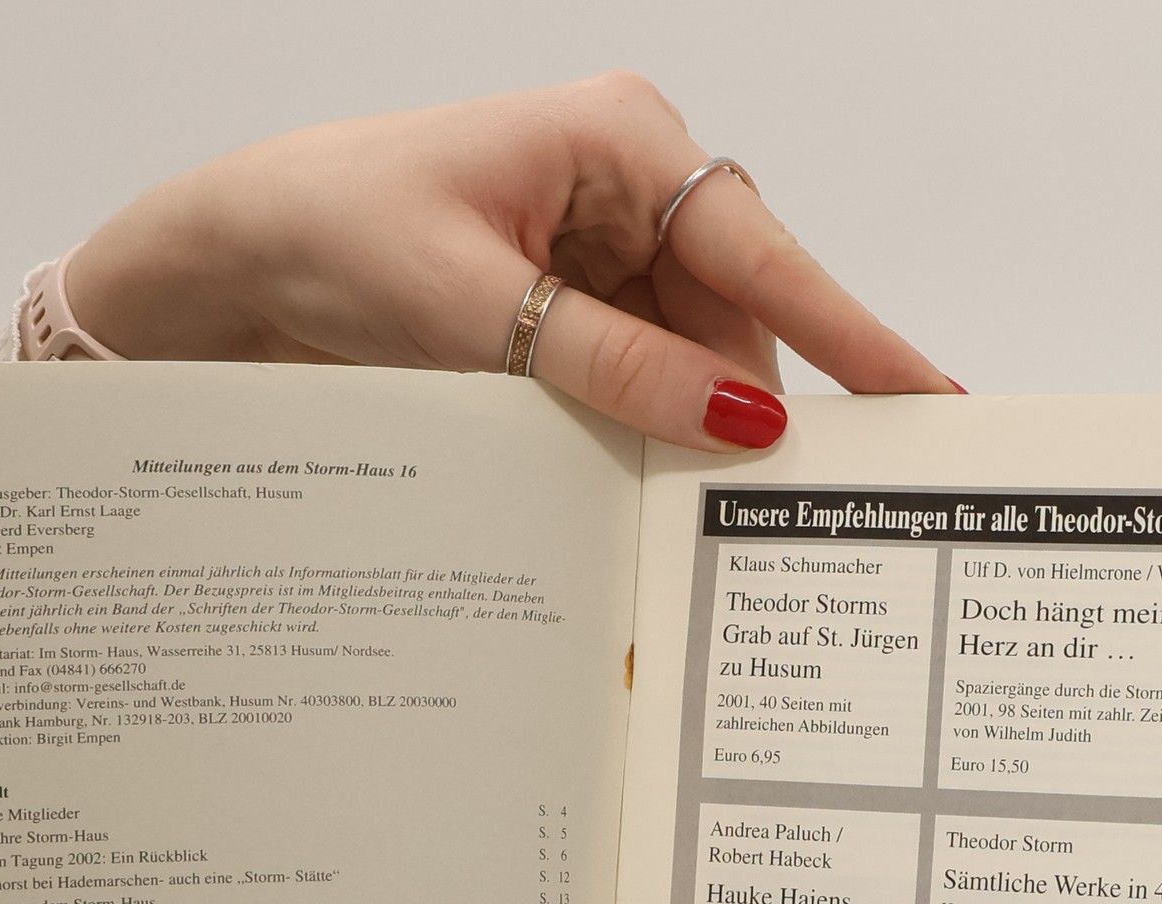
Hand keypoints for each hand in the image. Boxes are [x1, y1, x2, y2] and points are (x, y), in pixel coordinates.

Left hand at [66, 72, 960, 448]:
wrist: (237, 260)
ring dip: (688, 429)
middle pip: (738, 314)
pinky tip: (636, 476)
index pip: (762, 250)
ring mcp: (605, 245)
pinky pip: (643, 373)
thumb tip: (739, 422)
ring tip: (684, 505)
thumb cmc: (332, 231)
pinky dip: (644, 427)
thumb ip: (613, 365)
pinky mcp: (576, 302)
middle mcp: (629, 185)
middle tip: (782, 505)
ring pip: (694, 356)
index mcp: (619, 139)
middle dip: (749, 407)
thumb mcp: (475, 308)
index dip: (850, 332)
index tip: (924, 394)